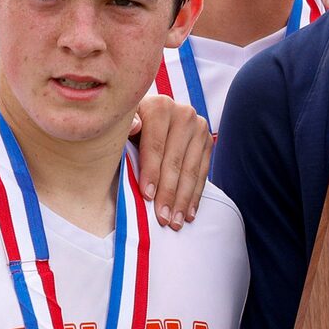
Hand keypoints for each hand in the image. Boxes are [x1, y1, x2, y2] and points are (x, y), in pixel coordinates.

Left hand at [130, 93, 211, 229]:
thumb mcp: (121, 124)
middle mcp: (183, 113)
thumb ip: (126, 127)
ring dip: (183, 200)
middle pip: (175, 161)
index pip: (155, 145)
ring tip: (175, 222)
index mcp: (159, 107)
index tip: (146, 196)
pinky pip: (202, 172)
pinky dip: (194, 195)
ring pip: (191, 170)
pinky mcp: (207, 140)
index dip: (151, 172)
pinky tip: (188, 213)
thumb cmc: (128, 126)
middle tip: (162, 218)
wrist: (149, 116)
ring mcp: (199, 127)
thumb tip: (135, 126)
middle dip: (168, 193)